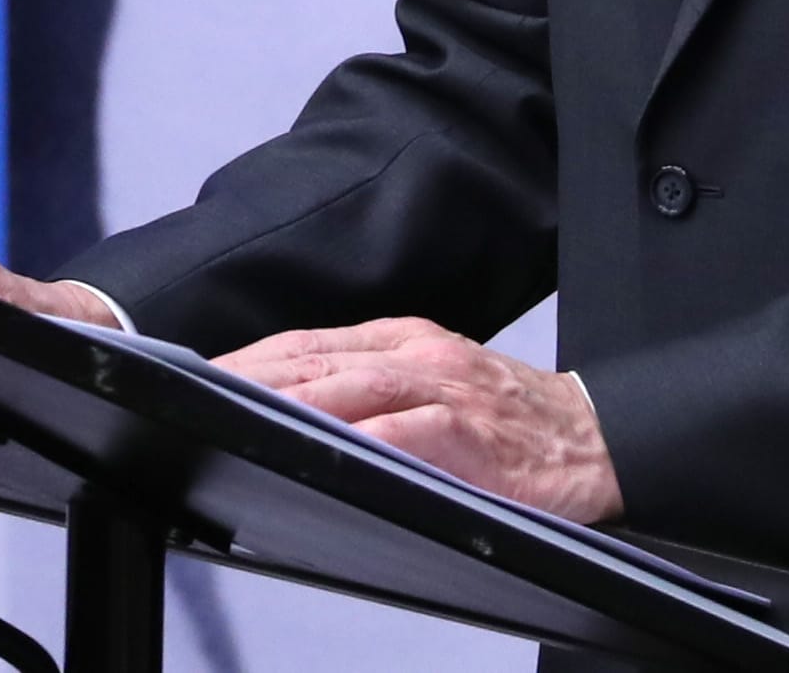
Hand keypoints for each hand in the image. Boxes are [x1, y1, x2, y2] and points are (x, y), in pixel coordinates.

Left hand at [219, 317, 617, 522]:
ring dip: (286, 402)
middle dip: (248, 379)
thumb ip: (374, 388)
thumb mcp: (437, 382)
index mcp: (404, 340)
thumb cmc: (511, 422)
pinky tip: (324, 447)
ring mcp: (442, 390)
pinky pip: (403, 433)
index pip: (307, 343)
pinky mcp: (466, 433)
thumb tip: (297, 406)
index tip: (199, 374)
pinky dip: (359, 439)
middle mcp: (417, 355)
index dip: (249, 358)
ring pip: (347, 387)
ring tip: (235, 414)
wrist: (595, 438)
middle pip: (314, 361)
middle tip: (193, 395)